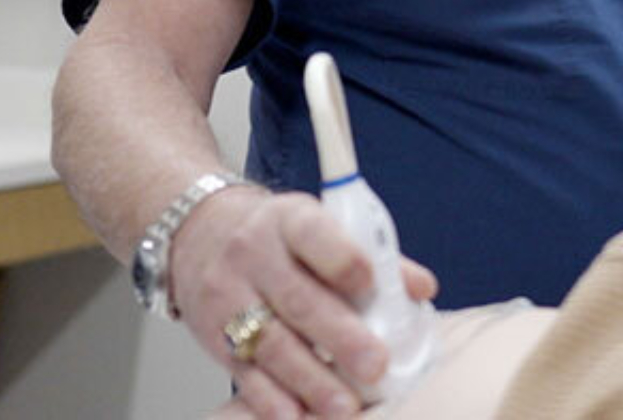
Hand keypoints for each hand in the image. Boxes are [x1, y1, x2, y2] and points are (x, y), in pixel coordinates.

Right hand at [171, 187, 439, 418]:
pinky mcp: (214, 337)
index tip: (371, 284)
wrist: (199, 236)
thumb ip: (373, 255)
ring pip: (270, 343)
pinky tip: (296, 415)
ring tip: (344, 406)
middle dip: (339, 337)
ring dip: (310, 380)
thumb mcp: (320, 227)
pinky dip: (270, 399)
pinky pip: (243, 372)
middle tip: (375, 365)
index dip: (343, 260)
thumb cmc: (278, 236)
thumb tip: (423, 288)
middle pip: (298, 299)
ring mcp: (229, 297)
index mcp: (289, 221)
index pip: (314, 234)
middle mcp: (254, 257)